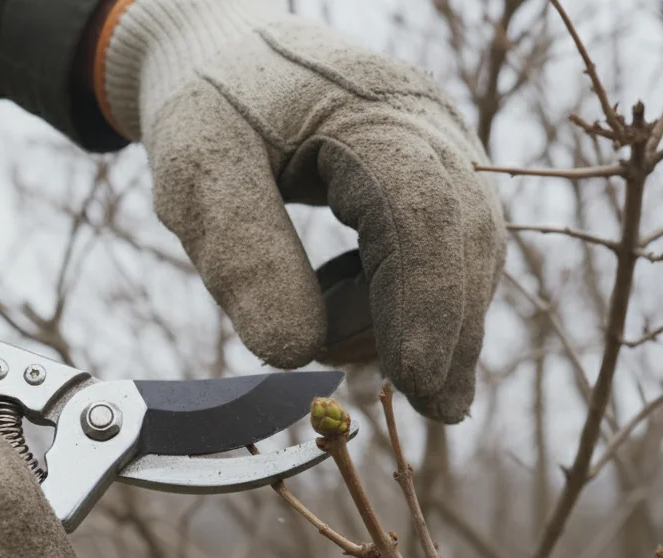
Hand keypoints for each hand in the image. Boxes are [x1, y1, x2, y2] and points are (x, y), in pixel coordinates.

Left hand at [93, 0, 506, 421]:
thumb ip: (240, 255)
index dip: (426, 303)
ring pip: (464, 253)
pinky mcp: (435, 177)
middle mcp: (429, 124)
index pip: (422, 213)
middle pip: (462, 240)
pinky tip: (348, 321)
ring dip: (419, 320)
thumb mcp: (198, 172)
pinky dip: (410, 302)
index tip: (413, 384)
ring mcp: (443, 148)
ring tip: (333, 348)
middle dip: (438, 330)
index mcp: (372, 110)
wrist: (225, 49)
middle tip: (414, 404)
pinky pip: (447, 251)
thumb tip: (294, 355)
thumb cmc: (209, 104)